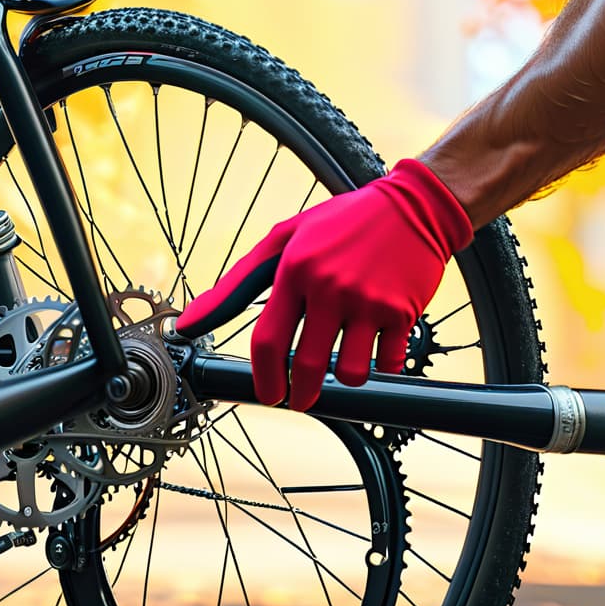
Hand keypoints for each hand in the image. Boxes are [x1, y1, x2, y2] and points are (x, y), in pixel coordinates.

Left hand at [176, 158, 473, 410]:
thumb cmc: (345, 222)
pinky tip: (379, 345)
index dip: (265, 379)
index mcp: (295, 269)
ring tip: (347, 360)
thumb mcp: (286, 238)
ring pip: (351, 372)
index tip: (269, 395)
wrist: (416, 207)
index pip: (268, 341)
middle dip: (302, 394)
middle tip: (302, 398)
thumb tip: (188, 323)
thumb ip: (237, 282)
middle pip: (308, 365)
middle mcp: (330, 286)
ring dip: (346, 377)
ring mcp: (368, 300)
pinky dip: (383, 363)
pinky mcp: (402, 311)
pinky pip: (389, 363)